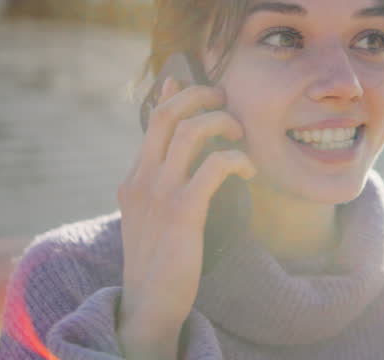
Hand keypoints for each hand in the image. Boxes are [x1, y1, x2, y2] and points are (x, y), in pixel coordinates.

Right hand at [116, 77, 255, 358]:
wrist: (148, 303)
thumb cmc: (158, 260)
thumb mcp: (152, 216)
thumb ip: (162, 185)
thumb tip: (180, 158)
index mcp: (134, 178)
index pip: (152, 120)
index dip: (175, 93)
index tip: (192, 80)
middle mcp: (141, 179)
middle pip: (167, 114)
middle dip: (200, 95)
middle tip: (226, 100)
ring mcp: (159, 194)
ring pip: (189, 132)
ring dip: (221, 123)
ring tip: (240, 133)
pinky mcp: (182, 212)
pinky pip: (213, 167)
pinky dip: (236, 158)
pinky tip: (248, 171)